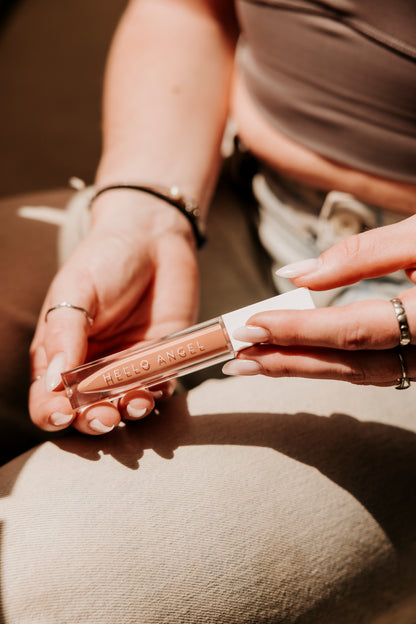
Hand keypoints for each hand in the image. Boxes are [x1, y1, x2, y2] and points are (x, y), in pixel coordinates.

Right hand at [29, 193, 198, 434]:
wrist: (152, 238)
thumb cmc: (103, 260)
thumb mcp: (76, 290)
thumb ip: (65, 334)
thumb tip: (53, 381)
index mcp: (60, 354)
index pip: (47, 398)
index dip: (52, 414)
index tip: (64, 414)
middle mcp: (92, 367)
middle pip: (86, 411)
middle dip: (93, 420)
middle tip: (104, 417)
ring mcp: (128, 366)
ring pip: (124, 405)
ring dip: (127, 412)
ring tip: (133, 404)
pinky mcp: (161, 360)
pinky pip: (159, 387)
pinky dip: (158, 394)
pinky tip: (157, 389)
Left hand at [223, 216, 415, 385]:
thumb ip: (363, 254)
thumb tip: (300, 273)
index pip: (351, 330)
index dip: (297, 330)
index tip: (253, 325)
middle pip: (348, 364)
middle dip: (288, 361)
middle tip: (240, 357)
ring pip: (357, 374)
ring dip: (304, 368)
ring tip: (257, 361)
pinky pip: (371, 369)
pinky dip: (330, 363)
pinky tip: (299, 358)